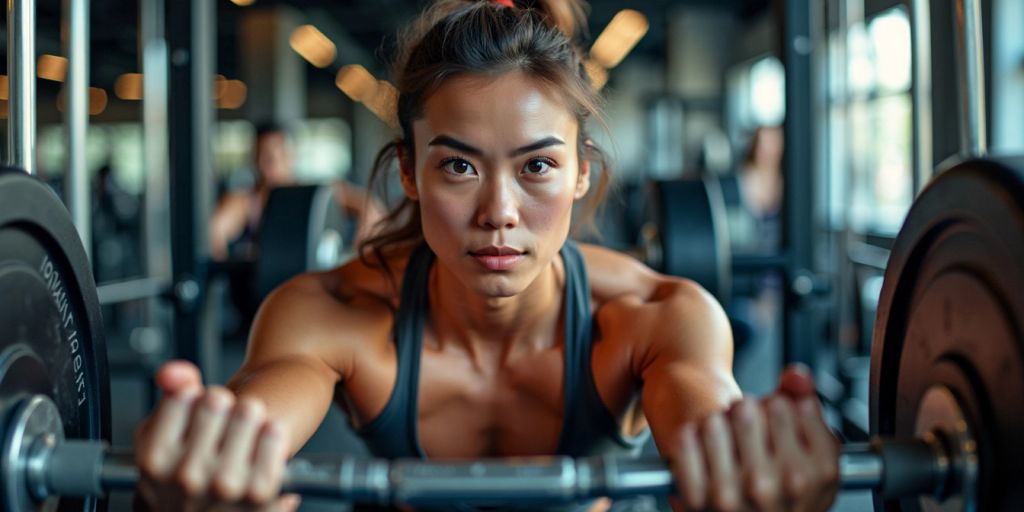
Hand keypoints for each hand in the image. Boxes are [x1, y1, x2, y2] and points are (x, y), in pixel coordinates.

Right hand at [133, 361, 298, 511]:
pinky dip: (273, 433)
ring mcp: (224, 484)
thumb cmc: (187, 478)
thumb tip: (178, 372)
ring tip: (245, 436)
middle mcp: (186, 475)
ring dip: (250, 417)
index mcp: (154, 458)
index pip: (184, 394)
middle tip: (225, 427)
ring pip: (247, 410)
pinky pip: (273, 432)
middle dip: (224, 406)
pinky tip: (264, 444)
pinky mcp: (261, 490)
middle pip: (217, 400)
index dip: (195, 398)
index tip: (198, 413)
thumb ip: (170, 395)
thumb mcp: (163, 437)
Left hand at [671, 365, 839, 510]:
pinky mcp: (697, 499)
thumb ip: (807, 403)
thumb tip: (795, 374)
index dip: (778, 405)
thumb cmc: (784, 488)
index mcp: (815, 474)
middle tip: (745, 430)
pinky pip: (686, 441)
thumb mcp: (813, 452)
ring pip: (715, 420)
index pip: (787, 405)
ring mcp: (734, 495)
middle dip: (745, 411)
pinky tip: (701, 449)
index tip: (774, 420)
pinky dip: (690, 439)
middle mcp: (776, 488)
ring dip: (717, 423)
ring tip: (724, 441)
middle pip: (748, 408)